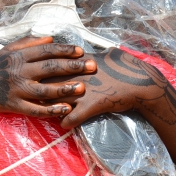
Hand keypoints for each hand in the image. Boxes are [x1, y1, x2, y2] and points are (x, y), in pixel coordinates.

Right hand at [0, 36, 96, 134]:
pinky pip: (36, 109)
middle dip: (73, 67)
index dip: (64, 50)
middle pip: (49, 68)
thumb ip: (29, 43)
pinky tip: (67, 108)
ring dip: (65, 89)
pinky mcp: (16, 106)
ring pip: (45, 90)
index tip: (81, 51)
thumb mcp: (8, 50)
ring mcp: (17, 90)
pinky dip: (52, 109)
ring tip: (83, 87)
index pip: (46, 51)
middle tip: (92, 66)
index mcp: (18, 56)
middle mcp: (18, 72)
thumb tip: (52, 38)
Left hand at [46, 48, 175, 128]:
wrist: (141, 82)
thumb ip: (96, 53)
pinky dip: (66, 122)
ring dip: (49, 107)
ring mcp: (83, 91)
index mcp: (81, 61)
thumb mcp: (109, 53)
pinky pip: (71, 118)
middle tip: (34, 93)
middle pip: (49, 80)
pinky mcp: (90, 106)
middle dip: (40, 87)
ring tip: (44, 111)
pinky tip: (64, 125)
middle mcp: (78, 75)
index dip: (45, 68)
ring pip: (55, 100)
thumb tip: (93, 50)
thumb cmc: (128, 66)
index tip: (39, 73)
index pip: (54, 62)